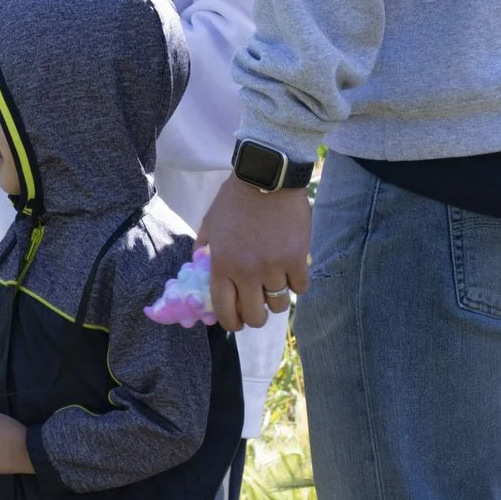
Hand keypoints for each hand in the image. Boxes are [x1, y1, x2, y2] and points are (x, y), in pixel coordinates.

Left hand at [195, 172, 312, 330]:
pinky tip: (292, 272)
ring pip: (280, 305)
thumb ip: (204, 248)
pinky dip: (297, 284)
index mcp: (222, 265)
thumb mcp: (210, 223)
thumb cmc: (235, 199)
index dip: (231, 323)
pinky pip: (301, 287)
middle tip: (258, 307)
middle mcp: (247, 271)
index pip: (225, 311)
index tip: (236, 322)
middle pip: (255, 316)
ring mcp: (274, 266)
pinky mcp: (298, 259)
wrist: (266, 176)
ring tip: (276, 286)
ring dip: (277, 299)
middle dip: (256, 317)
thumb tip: (200, 267)